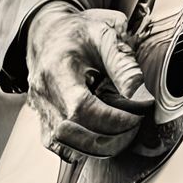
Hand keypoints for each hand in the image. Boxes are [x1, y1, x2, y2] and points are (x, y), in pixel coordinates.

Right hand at [25, 5, 154, 159]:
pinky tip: (101, 137)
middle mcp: (44, 92)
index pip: (81, 107)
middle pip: (70, 134)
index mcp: (57, 67)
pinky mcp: (42, 121)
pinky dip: (82, 150)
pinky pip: (60, 148)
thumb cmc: (79, 34)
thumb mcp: (105, 34)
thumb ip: (124, 65)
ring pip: (64, 147)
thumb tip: (141, 97)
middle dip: (108, 139)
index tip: (136, 117)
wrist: (48, 33)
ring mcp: (40, 110)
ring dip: (97, 148)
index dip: (112, 120)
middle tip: (132, 128)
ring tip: (120, 134)